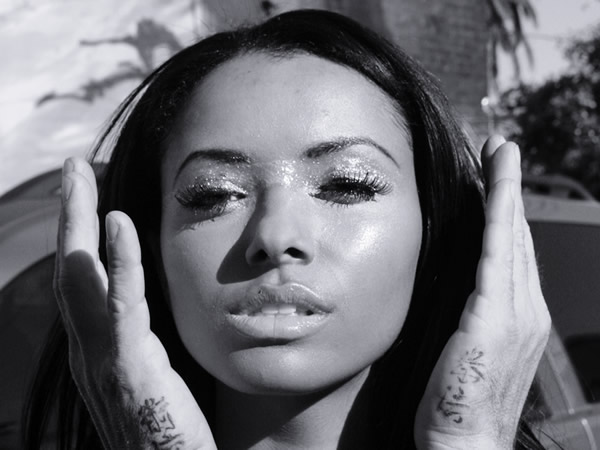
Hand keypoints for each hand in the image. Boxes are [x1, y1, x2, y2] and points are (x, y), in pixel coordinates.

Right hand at [55, 157, 215, 448]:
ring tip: (80, 177)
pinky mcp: (129, 365)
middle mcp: (90, 349)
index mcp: (98, 347)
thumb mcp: (152, 371)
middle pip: (70, 267)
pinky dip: (117, 260)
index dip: (78, 235)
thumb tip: (149, 300)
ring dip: (78, 223)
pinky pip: (121, 304)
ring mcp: (103, 358)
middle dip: (69, 215)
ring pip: (80, 277)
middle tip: (71, 167)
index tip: (85, 193)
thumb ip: (142, 334)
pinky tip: (117, 222)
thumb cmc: (169, 426)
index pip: (80, 280)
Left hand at [414, 136, 550, 448]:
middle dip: (509, 189)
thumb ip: (464, 315)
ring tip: (501, 153)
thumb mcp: (462, 349)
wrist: (463, 443)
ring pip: (511, 236)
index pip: (511, 252)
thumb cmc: (453, 402)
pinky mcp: (495, 316)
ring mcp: (516, 312)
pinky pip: (497, 253)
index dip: (504, 213)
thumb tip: (448, 290)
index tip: (494, 179)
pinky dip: (499, 215)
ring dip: (506, 190)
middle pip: (517, 236)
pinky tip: (495, 185)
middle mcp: (526, 309)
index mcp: (517, 317)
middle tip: (502, 150)